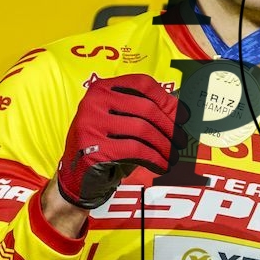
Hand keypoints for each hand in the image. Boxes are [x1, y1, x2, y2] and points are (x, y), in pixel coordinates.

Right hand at [56, 74, 185, 209]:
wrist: (77, 175)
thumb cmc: (104, 145)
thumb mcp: (119, 121)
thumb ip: (142, 111)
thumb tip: (179, 110)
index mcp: (101, 89)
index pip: (142, 84)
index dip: (166, 99)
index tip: (182, 115)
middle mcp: (93, 102)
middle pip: (146, 108)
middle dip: (170, 127)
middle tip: (181, 140)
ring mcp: (91, 124)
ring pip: (143, 130)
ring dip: (164, 145)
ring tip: (172, 155)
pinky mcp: (94, 147)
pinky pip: (136, 150)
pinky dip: (154, 158)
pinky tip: (162, 164)